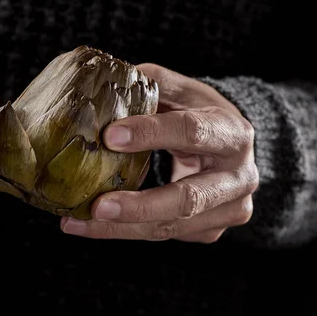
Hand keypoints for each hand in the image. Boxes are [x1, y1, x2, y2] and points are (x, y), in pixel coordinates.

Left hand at [60, 64, 258, 242]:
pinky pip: (163, 234)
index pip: (191, 132)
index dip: (150, 133)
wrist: (232, 148)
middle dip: (139, 205)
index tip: (109, 136)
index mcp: (232, 133)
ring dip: (121, 228)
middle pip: (188, 199)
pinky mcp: (211, 231)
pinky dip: (125, 232)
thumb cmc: (200, 115)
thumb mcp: (183, 92)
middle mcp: (239, 177)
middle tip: (97, 206)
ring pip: (171, 227)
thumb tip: (102, 81)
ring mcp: (229, 210)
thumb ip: (150, 84)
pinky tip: (92, 225)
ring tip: (77, 222)